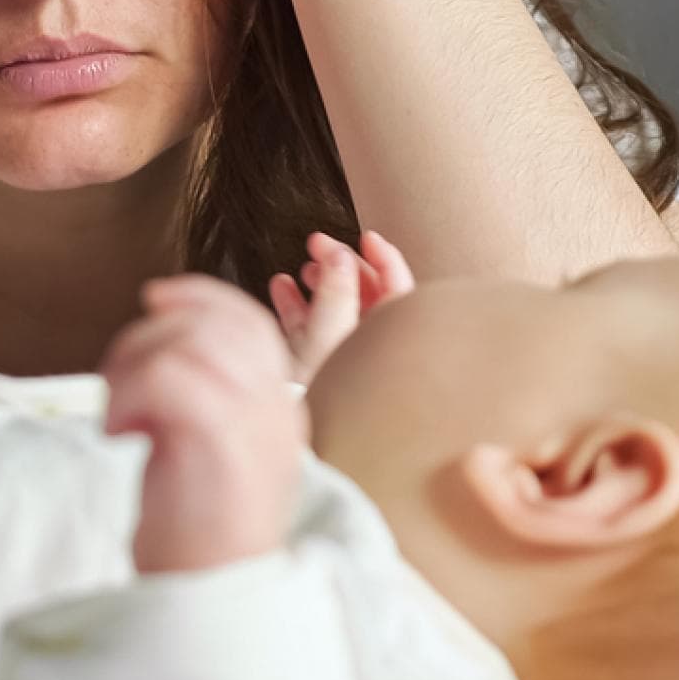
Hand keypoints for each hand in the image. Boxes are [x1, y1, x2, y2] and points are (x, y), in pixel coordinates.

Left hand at [100, 273, 308, 573]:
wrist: (213, 610)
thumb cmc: (199, 541)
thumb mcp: (212, 458)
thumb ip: (205, 401)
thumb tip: (164, 342)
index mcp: (281, 410)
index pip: (249, 322)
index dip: (198, 296)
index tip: (153, 300)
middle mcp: (277, 410)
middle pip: (218, 320)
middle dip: (152, 332)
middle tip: (116, 383)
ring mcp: (255, 425)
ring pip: (190, 340)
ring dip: (133, 363)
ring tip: (118, 416)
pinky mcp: (221, 444)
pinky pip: (169, 375)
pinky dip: (129, 391)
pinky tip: (119, 434)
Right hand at [268, 229, 415, 383]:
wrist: (292, 443)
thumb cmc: (320, 396)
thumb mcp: (330, 336)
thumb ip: (337, 291)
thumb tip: (340, 254)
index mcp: (388, 340)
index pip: (398, 289)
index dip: (383, 258)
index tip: (364, 236)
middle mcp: (367, 349)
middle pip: (363, 294)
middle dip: (341, 265)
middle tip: (316, 244)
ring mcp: (338, 358)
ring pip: (334, 308)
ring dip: (318, 282)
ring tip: (302, 269)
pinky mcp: (310, 367)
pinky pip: (307, 327)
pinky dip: (294, 303)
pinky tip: (280, 286)